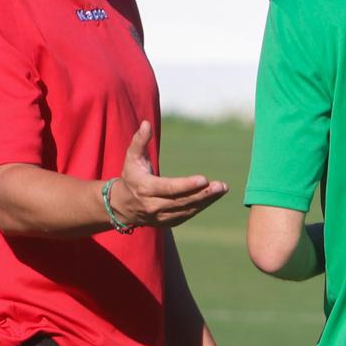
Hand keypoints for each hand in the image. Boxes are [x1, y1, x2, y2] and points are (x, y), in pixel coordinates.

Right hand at [110, 121, 228, 227]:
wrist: (123, 205)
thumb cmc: (131, 176)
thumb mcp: (132, 157)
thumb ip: (140, 141)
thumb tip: (146, 123)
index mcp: (145, 188)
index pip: (169, 188)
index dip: (186, 185)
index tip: (204, 179)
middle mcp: (153, 205)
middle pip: (182, 201)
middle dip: (203, 194)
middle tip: (220, 186)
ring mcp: (161, 216)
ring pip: (187, 209)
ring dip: (206, 200)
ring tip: (222, 189)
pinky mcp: (168, 222)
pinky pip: (187, 215)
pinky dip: (201, 206)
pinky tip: (213, 196)